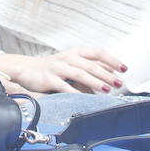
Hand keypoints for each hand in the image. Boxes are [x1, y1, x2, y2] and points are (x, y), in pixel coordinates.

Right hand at [0, 48, 126, 93]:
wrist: (26, 69)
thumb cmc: (53, 68)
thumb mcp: (72, 64)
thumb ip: (89, 68)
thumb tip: (111, 76)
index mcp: (75, 52)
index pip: (97, 52)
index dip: (111, 60)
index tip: (124, 68)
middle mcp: (68, 57)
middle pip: (91, 64)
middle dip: (106, 73)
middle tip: (119, 83)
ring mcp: (58, 67)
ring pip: (80, 73)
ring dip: (95, 81)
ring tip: (107, 89)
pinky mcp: (49, 78)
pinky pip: (64, 85)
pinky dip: (75, 92)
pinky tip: (84, 98)